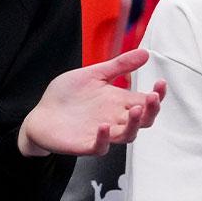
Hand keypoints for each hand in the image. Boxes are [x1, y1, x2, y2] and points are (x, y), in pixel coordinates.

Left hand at [18, 48, 165, 156]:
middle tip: (152, 97)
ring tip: (136, 110)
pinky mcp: (86, 144)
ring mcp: (102, 133)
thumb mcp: (94, 75)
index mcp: (118, 102)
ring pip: (127, 135)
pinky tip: (104, 126)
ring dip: (134, 124)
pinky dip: (104, 138)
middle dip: (152, 110)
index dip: (157, 94)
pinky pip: (101, 146)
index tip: (160, 83)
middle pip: (143, 120)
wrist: (41, 115)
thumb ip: (119, 66)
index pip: (145, 101)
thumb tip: (145, 53)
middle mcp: (114, 118)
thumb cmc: (67, 96)